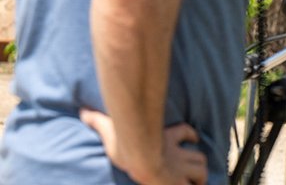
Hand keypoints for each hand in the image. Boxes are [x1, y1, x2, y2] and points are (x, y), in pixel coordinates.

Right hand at [80, 108, 207, 184]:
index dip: (190, 134)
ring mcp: (180, 166)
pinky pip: (194, 184)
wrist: (142, 159)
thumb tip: (82, 111)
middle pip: (197, 153)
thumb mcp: (110, 129)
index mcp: (166, 138)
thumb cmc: (127, 145)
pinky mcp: (179, 181)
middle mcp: (177, 152)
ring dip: (199, 172)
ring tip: (197, 179)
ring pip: (200, 167)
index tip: (192, 137)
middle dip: (197, 159)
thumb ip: (99, 120)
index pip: (186, 132)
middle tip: (194, 164)